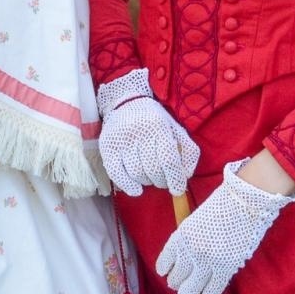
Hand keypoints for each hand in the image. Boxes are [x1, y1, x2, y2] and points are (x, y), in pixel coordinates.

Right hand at [97, 68, 198, 195]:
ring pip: (136, 173)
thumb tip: (187, 176)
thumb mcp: (175, 129)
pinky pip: (116, 173)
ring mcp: (121, 139)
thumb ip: (188, 151)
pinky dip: (128, 186)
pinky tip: (136, 189)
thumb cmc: (155, 121)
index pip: (168, 158)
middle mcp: (139, 131)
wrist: (126, 103)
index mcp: (159, 125)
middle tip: (163, 181)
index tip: (177, 189)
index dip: (175, 178)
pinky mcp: (107, 146)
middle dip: (161, 181)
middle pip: (153, 169)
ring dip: (147, 182)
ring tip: (150, 178)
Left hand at [156, 159, 293, 293]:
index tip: (167, 273)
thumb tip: (185, 256)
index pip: (165, 263)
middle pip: (175, 279)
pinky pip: (212, 290)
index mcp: (180, 237)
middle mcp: (189, 252)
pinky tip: (208, 293)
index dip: (166, 270)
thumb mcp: (195, 220)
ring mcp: (207, 262)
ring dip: (189, 291)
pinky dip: (209, 293)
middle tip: (180, 283)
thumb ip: (188, 239)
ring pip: (190, 289)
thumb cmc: (222, 205)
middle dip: (177, 282)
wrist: (244, 202)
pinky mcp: (225, 269)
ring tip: (190, 292)